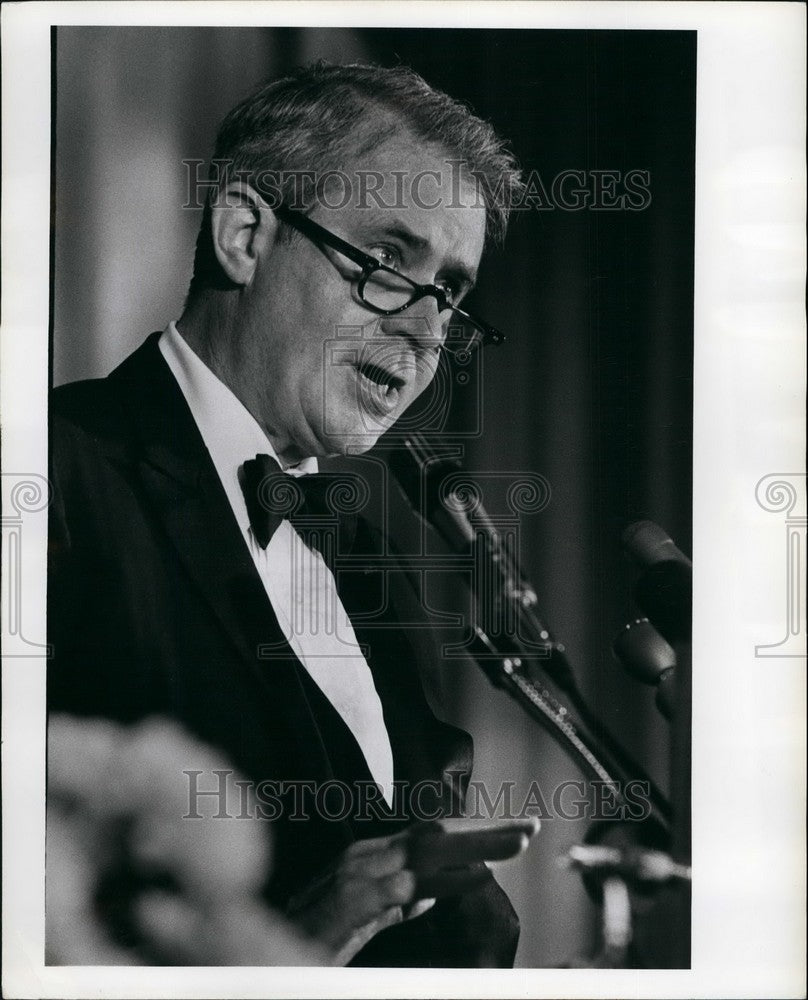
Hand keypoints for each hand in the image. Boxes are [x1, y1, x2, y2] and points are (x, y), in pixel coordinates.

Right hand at [286, 819, 537, 964]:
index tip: (517, 830)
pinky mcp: (348, 905)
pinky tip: (472, 882)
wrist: (261, 951)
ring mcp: (356, 876)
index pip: (434, 835)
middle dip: (485, 830)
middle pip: (436, 834)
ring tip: (516, 844)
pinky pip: (401, 890)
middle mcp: (366, 856)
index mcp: (374, 855)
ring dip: (473, 845)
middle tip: (531, 827)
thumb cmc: (316, 932)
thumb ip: (401, 898)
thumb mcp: (368, 910)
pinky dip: (439, 883)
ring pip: (424, 852)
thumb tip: (435, 886)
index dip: (476, 831)